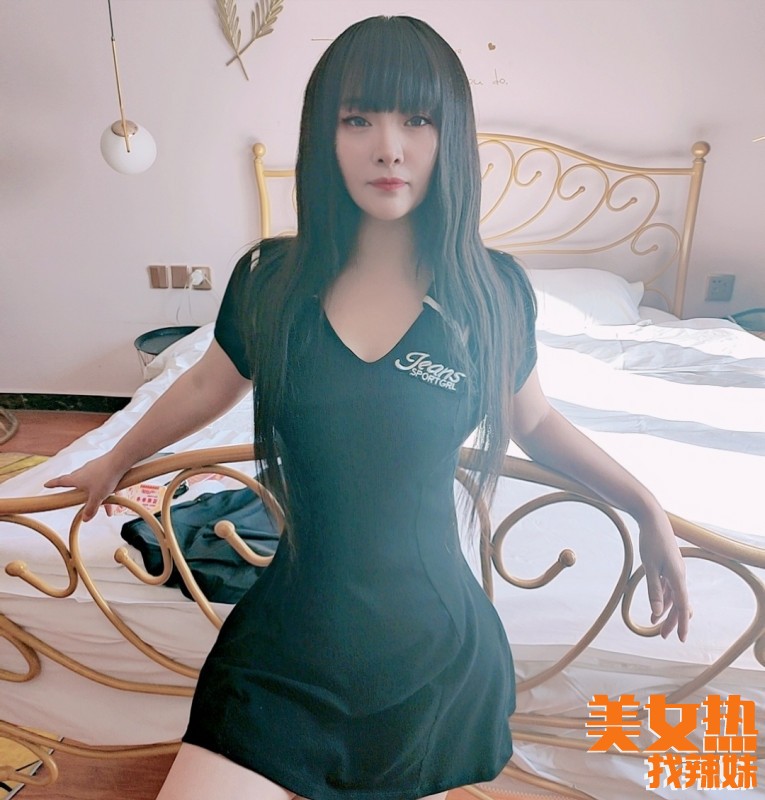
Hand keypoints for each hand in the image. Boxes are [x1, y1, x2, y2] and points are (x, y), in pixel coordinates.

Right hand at [44, 453, 127, 521]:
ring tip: (107, 507)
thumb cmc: (105, 476)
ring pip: (93, 484)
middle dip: (78, 492)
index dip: (53, 484)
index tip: (46, 484)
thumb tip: (85, 519)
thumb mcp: (97, 497)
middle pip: (77, 483)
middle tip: (78, 498)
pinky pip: (104, 481)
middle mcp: (83, 471)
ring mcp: (94, 468)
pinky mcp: (105, 467)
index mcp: (76, 478)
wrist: (120, 461)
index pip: (61, 481)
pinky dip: (109, 490)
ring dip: (98, 494)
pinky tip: (119, 498)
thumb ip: (91, 508)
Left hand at [636, 506, 691, 641]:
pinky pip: (669, 586)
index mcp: (678, 577)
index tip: (681, 639)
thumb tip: (658, 612)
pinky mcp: (669, 565)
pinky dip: (663, 597)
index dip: (682, 624)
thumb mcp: (650, 567)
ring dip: (666, 610)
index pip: (683, 606)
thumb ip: (654, 590)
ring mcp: (675, 570)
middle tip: (663, 636)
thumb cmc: (651, 541)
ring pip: (673, 596)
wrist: (653, 518)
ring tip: (656, 623)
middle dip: (672, 621)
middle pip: (679, 604)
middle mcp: (680, 575)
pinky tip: (657, 604)